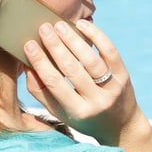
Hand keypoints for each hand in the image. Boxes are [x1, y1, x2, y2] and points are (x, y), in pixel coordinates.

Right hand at [24, 19, 142, 144]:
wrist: (121, 126)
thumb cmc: (84, 117)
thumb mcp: (60, 112)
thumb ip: (41, 92)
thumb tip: (27, 67)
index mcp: (77, 112)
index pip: (55, 83)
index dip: (41, 63)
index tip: (29, 45)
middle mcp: (97, 101)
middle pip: (73, 69)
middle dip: (56, 47)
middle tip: (43, 28)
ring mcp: (113, 88)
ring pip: (91, 60)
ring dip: (74, 40)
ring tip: (59, 25)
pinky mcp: (124, 76)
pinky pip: (110, 52)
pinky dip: (96, 36)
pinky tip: (82, 25)